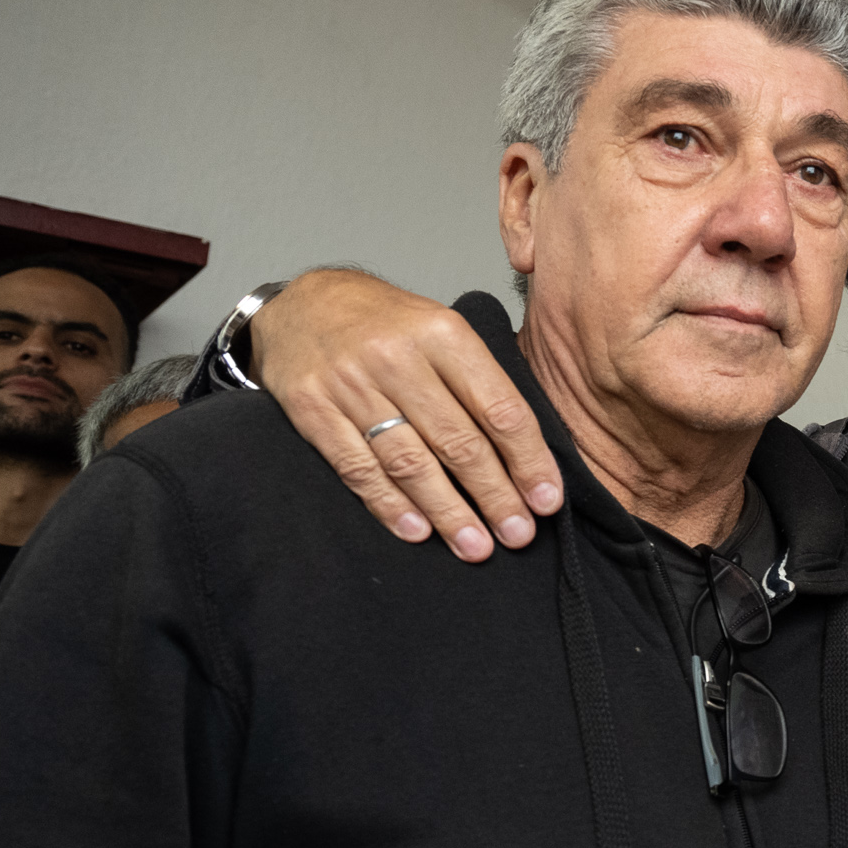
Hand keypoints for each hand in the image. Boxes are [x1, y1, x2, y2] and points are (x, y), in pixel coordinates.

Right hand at [252, 269, 562, 561]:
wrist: (301, 301)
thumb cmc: (386, 323)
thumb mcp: (441, 328)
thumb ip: (481, 380)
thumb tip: (530, 452)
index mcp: (443, 334)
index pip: (499, 408)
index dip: (528, 460)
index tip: (547, 500)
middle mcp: (398, 357)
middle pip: (458, 441)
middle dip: (495, 495)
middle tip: (519, 535)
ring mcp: (350, 384)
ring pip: (410, 462)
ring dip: (448, 511)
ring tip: (476, 546)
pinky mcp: (311, 409)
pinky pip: (357, 468)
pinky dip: (390, 505)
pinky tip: (418, 531)